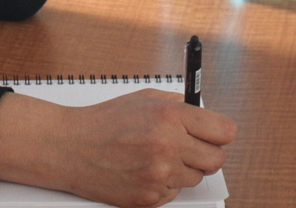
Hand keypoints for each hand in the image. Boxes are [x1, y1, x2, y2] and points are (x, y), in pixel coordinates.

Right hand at [0, 91, 236, 207]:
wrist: (70, 147)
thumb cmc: (104, 121)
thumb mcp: (143, 99)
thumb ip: (178, 104)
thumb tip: (205, 114)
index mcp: (169, 115)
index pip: (224, 131)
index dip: (220, 132)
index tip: (215, 133)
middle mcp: (168, 145)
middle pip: (217, 160)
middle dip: (206, 153)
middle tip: (189, 147)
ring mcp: (160, 174)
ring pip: (196, 178)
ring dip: (182, 169)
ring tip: (155, 156)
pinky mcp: (151, 197)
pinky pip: (175, 193)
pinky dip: (164, 183)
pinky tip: (144, 169)